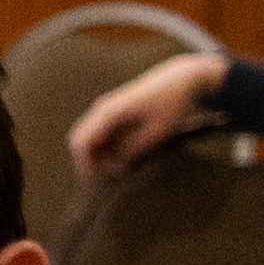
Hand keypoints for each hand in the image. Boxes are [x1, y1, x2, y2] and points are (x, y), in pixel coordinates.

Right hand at [68, 49, 226, 181]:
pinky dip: (106, 148)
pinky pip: (101, 133)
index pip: (82, 143)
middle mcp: (102, 108)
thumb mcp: (155, 133)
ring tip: (121, 168)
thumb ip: (131, 151)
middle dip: (89, 162)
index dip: (84, 166)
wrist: (183, 80)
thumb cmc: (172, 104)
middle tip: (105, 179)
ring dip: (99, 155)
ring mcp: (107, 108)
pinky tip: (123, 157)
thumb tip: (114, 167)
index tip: (93, 184)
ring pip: (90, 138)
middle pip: (80, 140)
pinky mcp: (114, 110)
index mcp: (109, 112)